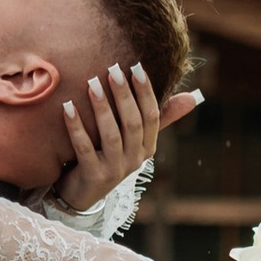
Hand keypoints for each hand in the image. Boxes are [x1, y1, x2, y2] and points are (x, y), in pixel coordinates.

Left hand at [54, 69, 200, 211]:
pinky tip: (67, 107)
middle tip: (113, 70)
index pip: (152, 116)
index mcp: (147, 147)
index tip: (136, 67)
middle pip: (133, 123)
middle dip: (124, 95)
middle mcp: (135, 159)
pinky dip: (76, 127)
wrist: (82, 194)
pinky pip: (85, 148)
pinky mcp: (93, 176)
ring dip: (102, 108)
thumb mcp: (134, 140)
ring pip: (112, 135)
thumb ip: (158, 118)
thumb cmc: (107, 157)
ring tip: (92, 84)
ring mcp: (115, 170)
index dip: (145, 91)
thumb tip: (193, 97)